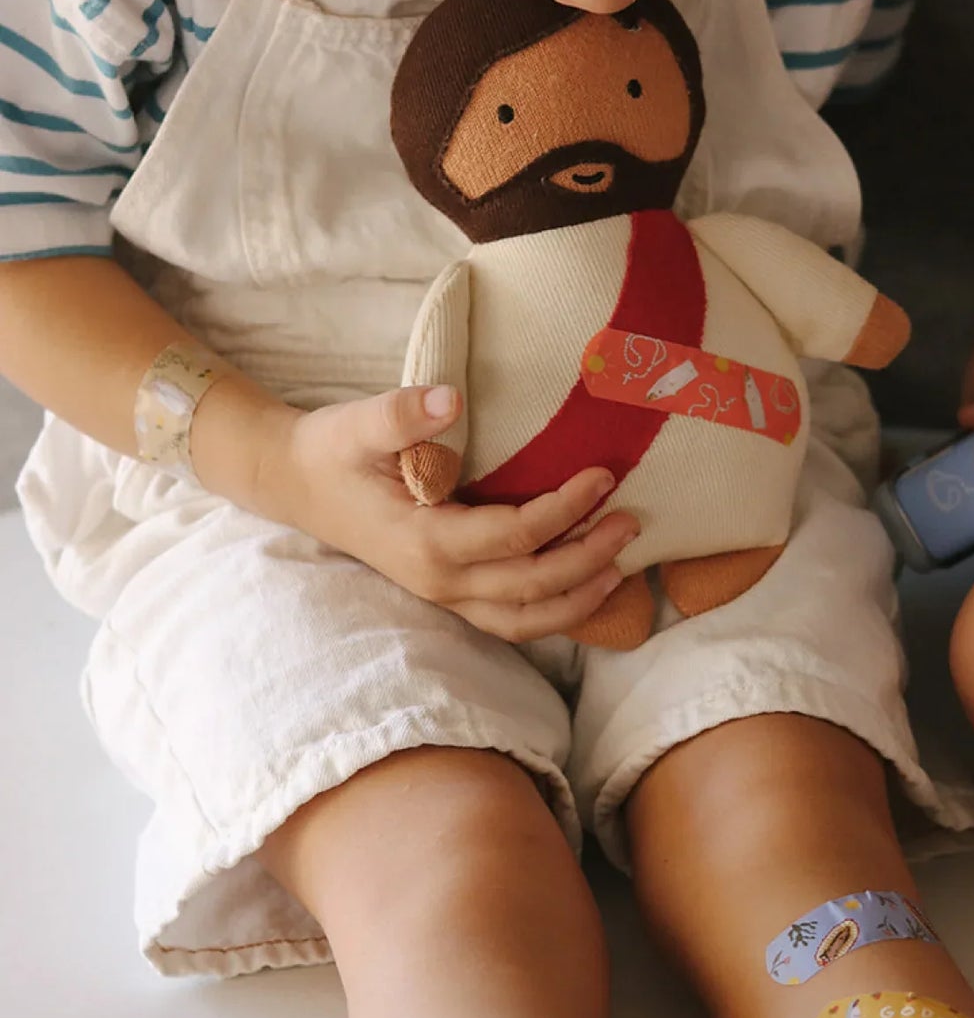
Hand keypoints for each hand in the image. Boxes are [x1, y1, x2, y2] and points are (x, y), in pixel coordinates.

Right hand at [258, 385, 637, 641]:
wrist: (297, 486)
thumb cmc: (333, 451)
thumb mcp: (358, 423)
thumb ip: (401, 413)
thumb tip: (447, 398)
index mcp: (425, 541)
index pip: (513, 536)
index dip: (564, 510)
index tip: (602, 476)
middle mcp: (439, 581)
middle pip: (531, 587)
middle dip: (588, 558)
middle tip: (631, 522)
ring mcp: (444, 596)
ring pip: (524, 620)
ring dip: (579, 600)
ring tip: (622, 567)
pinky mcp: (449, 596)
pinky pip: (511, 620)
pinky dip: (555, 611)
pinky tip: (588, 586)